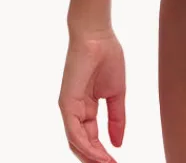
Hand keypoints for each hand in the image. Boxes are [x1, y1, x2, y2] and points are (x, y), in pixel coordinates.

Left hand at [59, 30, 125, 162]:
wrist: (98, 36)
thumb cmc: (107, 56)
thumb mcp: (117, 93)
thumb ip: (117, 118)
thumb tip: (118, 142)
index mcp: (86, 107)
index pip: (92, 137)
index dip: (103, 153)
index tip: (116, 162)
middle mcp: (75, 111)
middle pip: (82, 144)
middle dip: (97, 159)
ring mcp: (69, 108)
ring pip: (76, 142)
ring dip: (92, 157)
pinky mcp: (66, 103)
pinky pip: (74, 131)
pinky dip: (86, 146)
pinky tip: (98, 154)